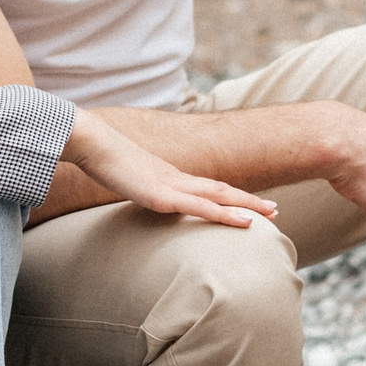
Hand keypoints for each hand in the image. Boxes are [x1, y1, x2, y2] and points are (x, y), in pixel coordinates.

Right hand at [63, 110, 280, 229]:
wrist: (91, 143)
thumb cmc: (101, 161)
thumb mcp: (123, 180)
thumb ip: (135, 188)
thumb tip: (136, 197)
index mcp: (169, 177)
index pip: (207, 188)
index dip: (230, 196)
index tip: (249, 204)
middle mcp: (177, 179)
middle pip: (222, 189)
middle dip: (249, 200)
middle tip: (275, 210)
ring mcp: (172, 186)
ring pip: (220, 197)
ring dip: (248, 205)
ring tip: (272, 214)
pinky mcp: (163, 196)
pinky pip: (202, 208)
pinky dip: (227, 215)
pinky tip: (245, 222)